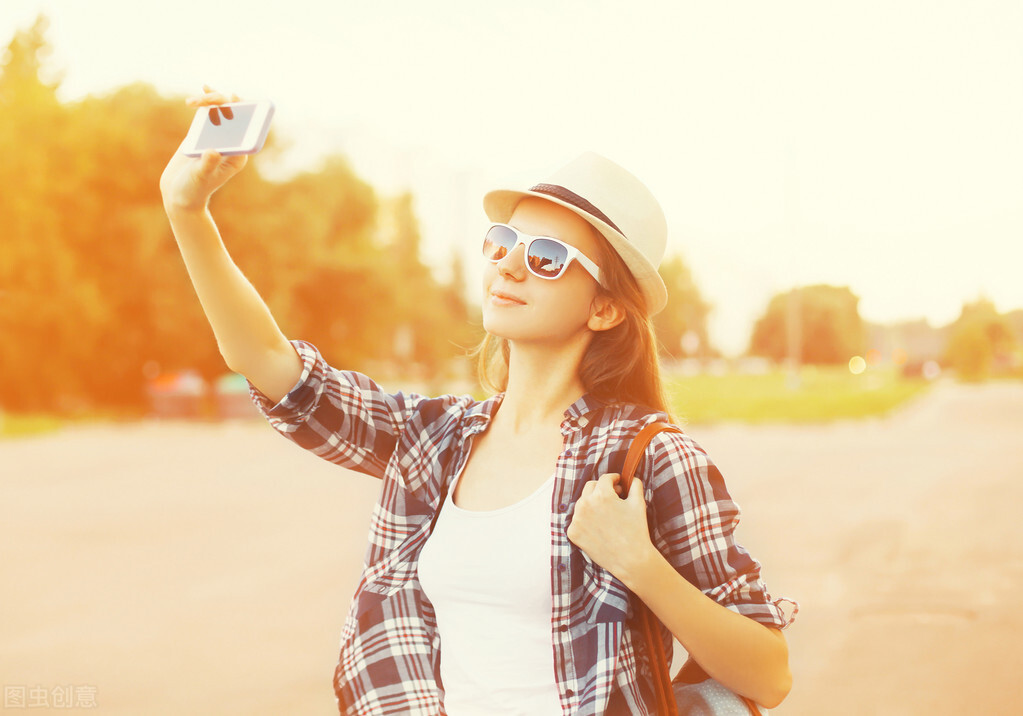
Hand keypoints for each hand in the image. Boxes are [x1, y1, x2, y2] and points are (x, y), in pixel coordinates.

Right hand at [160, 86, 248, 212]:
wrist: (179, 194)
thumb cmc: (193, 189)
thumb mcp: (200, 177)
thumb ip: (208, 164)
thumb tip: (213, 150)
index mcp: (238, 156)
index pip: (247, 130)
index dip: (245, 112)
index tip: (236, 99)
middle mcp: (231, 145)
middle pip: (235, 117)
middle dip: (224, 102)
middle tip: (210, 96)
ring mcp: (217, 138)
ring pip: (221, 112)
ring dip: (212, 100)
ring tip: (197, 98)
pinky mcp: (203, 134)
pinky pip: (208, 115)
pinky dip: (204, 103)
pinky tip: (200, 94)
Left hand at [566, 473, 654, 581]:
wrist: (630, 559)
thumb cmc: (636, 530)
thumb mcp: (638, 503)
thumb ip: (634, 485)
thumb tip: (631, 478)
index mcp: (601, 494)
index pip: (605, 479)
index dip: (614, 479)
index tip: (618, 483)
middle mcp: (585, 504)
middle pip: (591, 487)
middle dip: (602, 489)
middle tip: (613, 496)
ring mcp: (577, 519)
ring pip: (582, 503)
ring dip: (592, 503)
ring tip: (606, 513)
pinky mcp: (573, 533)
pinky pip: (578, 520)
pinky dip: (586, 520)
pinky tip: (598, 527)